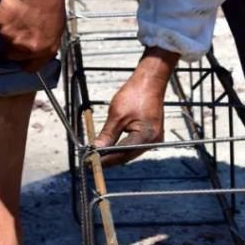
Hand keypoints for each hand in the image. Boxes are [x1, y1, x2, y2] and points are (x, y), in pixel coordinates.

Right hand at [0, 0, 65, 72]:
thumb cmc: (50, 2)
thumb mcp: (56, 27)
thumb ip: (45, 42)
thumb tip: (39, 47)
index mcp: (46, 49)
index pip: (32, 68)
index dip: (26, 62)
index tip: (23, 58)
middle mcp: (29, 48)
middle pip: (14, 57)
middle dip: (14, 47)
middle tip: (18, 31)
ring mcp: (13, 39)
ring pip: (5, 41)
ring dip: (9, 32)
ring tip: (18, 16)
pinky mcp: (1, 27)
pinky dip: (3, 20)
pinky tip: (13, 10)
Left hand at [93, 47, 177, 165]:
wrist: (150, 81)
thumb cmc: (136, 94)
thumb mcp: (117, 115)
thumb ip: (108, 135)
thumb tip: (97, 149)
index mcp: (146, 137)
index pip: (122, 155)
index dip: (105, 160)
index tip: (91, 162)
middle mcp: (153, 141)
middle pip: (127, 156)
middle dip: (110, 158)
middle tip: (92, 159)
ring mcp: (154, 138)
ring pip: (130, 151)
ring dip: (115, 153)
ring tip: (99, 154)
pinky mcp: (152, 134)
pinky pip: (135, 145)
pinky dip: (123, 146)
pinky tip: (112, 147)